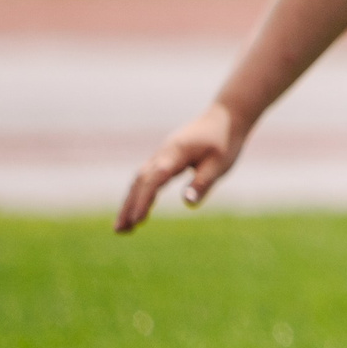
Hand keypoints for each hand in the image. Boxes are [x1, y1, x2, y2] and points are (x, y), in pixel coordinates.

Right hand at [117, 103, 247, 231]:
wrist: (226, 117)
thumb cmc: (225, 141)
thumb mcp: (220, 164)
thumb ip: (202, 182)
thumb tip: (187, 203)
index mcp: (176, 153)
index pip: (154, 179)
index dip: (144, 200)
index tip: (137, 220)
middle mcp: (163, 153)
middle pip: (140, 181)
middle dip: (129, 206)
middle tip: (120, 230)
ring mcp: (162, 155)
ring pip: (139, 180)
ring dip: (130, 202)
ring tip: (122, 227)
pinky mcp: (164, 158)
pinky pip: (146, 177)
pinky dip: (139, 194)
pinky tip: (138, 211)